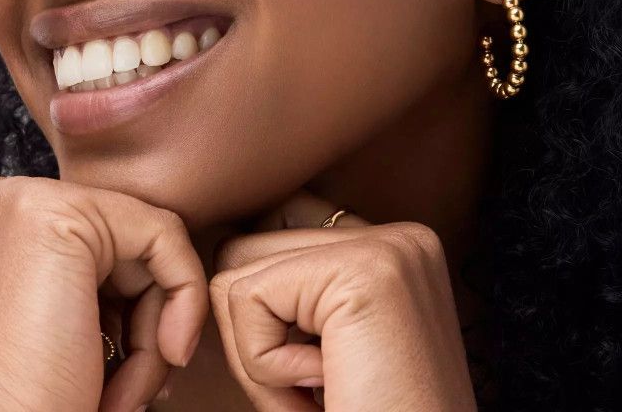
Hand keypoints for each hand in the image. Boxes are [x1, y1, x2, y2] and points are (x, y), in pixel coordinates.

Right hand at [0, 175, 207, 411]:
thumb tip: (162, 267)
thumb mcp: (60, 321)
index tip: (130, 384)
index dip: (126, 318)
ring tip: (125, 397)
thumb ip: (91, 279)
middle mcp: (5, 201)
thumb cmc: (28, 403)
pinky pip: (164, 235)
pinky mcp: (62, 215)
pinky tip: (166, 355)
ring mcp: (27, 201)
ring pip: (147, 245)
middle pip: (124, 246)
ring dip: (152, 334)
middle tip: (129, 397)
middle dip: (142, 327)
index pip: (100, 248)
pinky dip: (185, 298)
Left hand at [209, 189, 477, 411]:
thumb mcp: (328, 346)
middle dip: (257, 331)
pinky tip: (324, 387)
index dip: (269, 312)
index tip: (318, 372)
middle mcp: (398, 236)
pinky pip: (246, 298)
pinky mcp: (359, 271)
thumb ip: (297, 291)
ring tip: (320, 389)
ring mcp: (384, 246)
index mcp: (398, 250)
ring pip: (235, 271)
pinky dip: (263, 365)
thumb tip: (223, 248)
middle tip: (315, 389)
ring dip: (256, 351)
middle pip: (249, 248)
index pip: (278, 232)